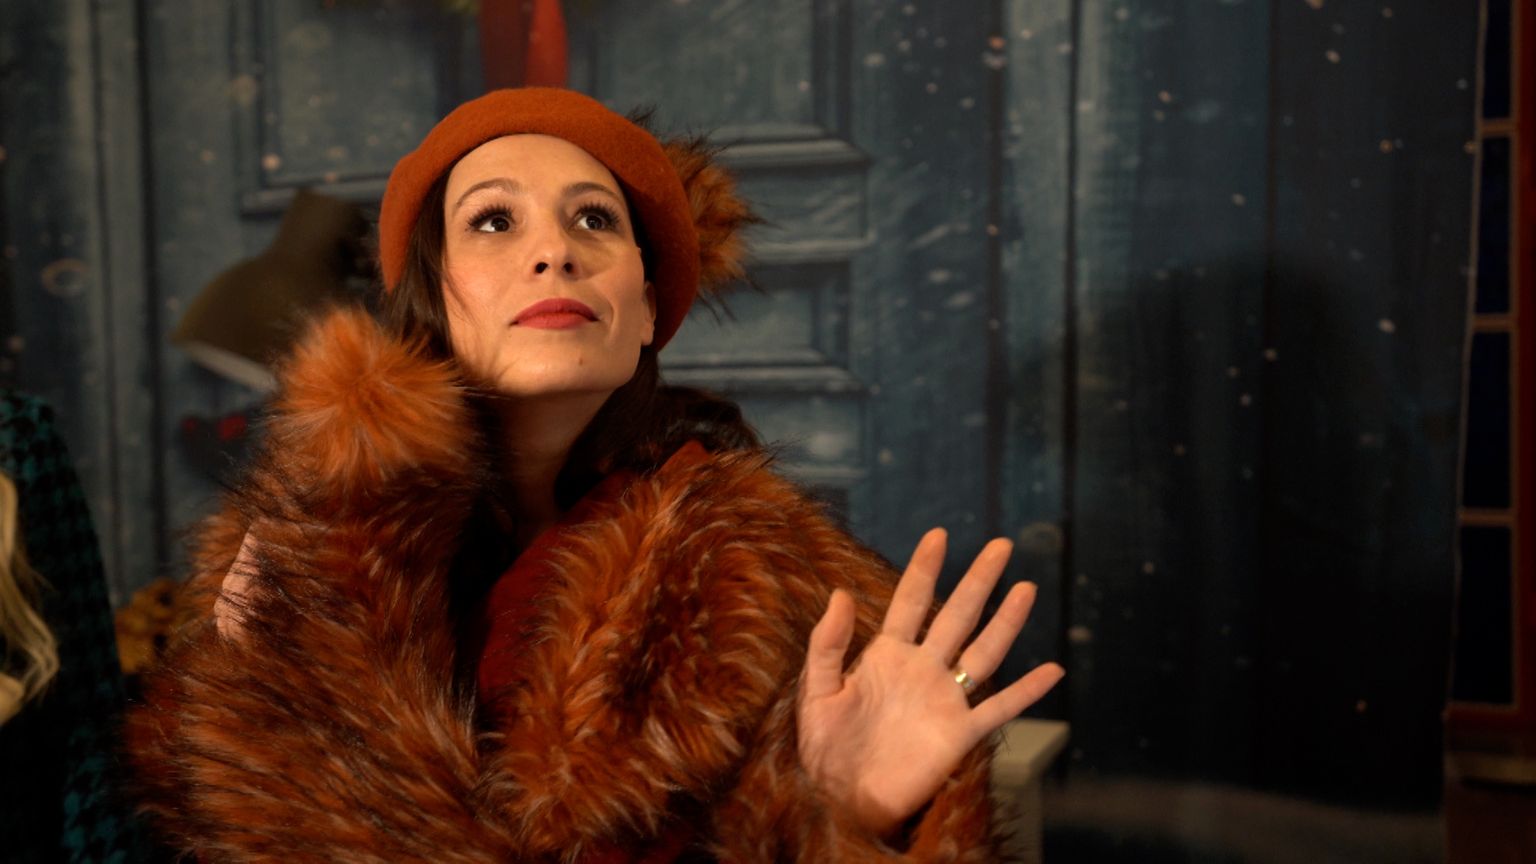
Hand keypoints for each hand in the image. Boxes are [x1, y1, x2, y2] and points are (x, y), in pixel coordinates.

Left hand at [796, 528, 1064, 836]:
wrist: (843, 799)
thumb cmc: (824, 748)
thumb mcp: (817, 691)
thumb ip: (827, 644)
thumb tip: (840, 593)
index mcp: (886, 655)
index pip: (911, 601)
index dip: (925, 569)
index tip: (939, 535)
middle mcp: (922, 669)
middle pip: (957, 615)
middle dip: (978, 580)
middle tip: (1000, 545)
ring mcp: (945, 699)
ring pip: (983, 651)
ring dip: (1006, 621)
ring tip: (1026, 587)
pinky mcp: (960, 734)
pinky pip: (1000, 708)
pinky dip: (1027, 691)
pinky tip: (1052, 670)